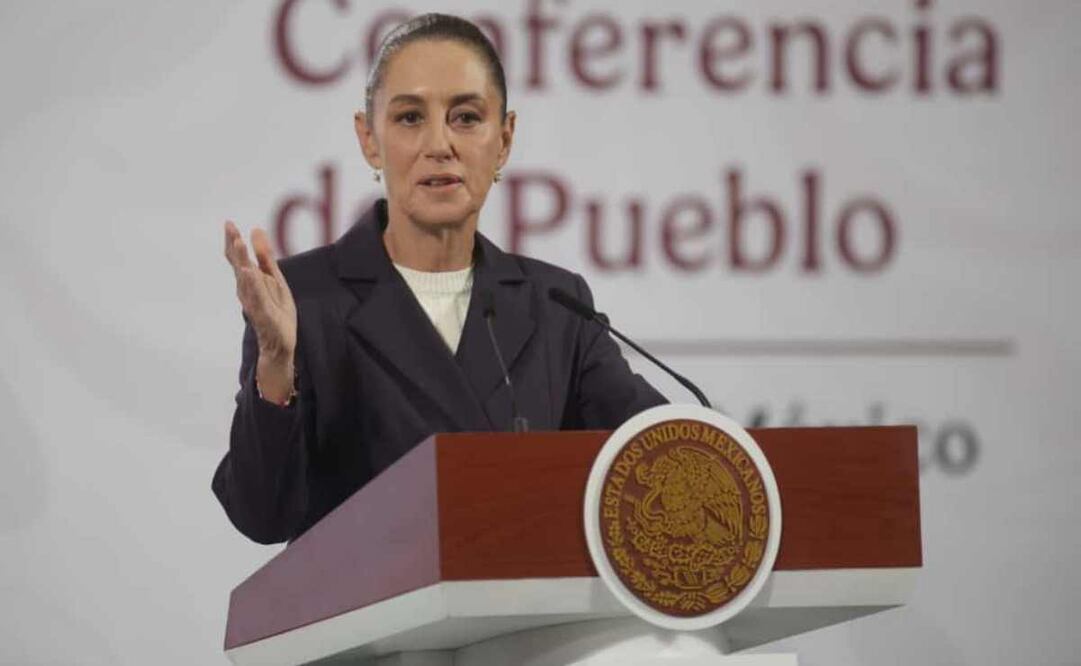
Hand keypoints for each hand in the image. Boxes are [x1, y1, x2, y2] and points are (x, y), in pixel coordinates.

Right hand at [224, 222, 296, 402]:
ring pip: (246, 278)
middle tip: (230, 227)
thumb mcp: (274, 279)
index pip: (239, 258)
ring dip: (241, 260)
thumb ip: (265, 257)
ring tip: (238, 243)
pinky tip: (250, 272)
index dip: (233, 241)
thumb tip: (256, 229)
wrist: (280, 342)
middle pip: (239, 264)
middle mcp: (247, 290)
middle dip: (234, 246)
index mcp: (250, 280)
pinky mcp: (263, 313)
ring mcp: (254, 301)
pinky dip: (253, 284)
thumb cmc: (276, 310)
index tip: (229, 223)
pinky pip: (257, 296)